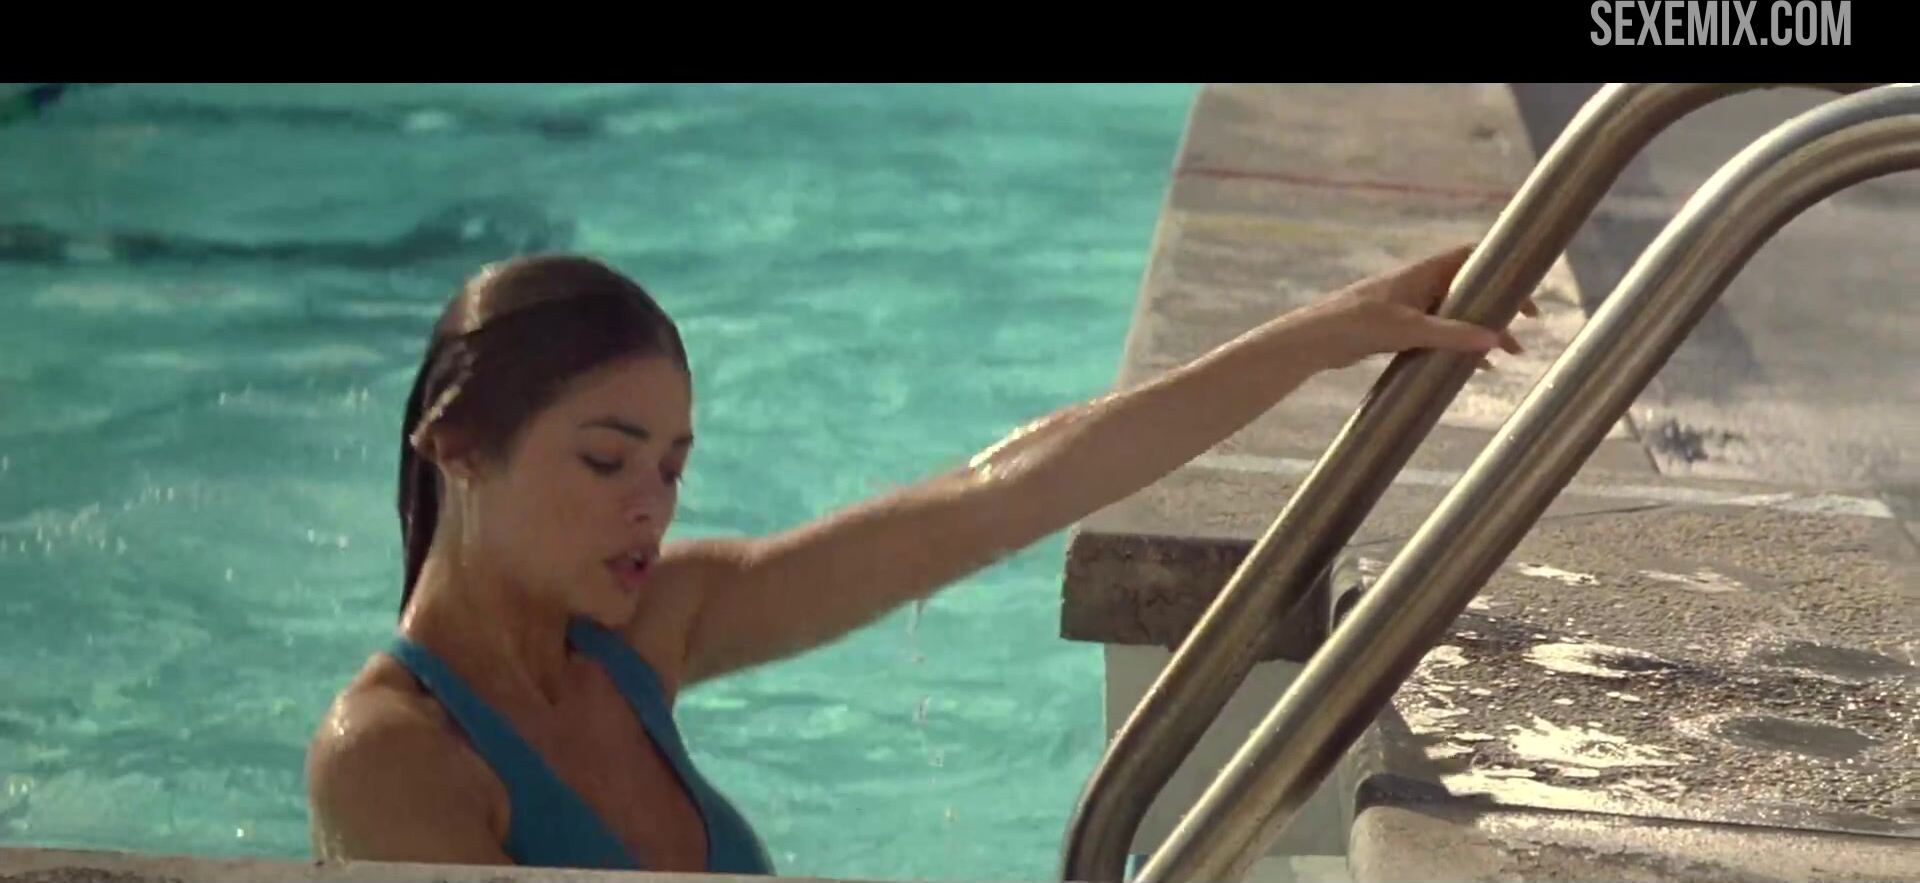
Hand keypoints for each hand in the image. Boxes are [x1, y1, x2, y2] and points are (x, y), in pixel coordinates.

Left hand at [1291, 243, 1536, 371]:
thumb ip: (1451, 334)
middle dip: (1499, 308)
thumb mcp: (1409, 329)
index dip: (1502, 268)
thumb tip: (1495, 339)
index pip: (1472, 257)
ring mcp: (1409, 307)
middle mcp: (1420, 285)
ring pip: (1457, 315)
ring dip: (1481, 332)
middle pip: (1470, 289)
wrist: (1315, 341)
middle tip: (1526, 328)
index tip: (1526, 291)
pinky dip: (1458, 346)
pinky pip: (1439, 334)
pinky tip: (1474, 367)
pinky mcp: (1399, 329)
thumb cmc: (1359, 324)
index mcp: (1424, 272)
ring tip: (1508, 355)